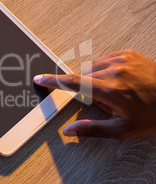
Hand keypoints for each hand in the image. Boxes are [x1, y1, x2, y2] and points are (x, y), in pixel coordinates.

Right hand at [34, 49, 155, 138]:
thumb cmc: (154, 114)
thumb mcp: (122, 129)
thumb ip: (91, 129)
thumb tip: (68, 131)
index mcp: (111, 90)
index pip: (73, 83)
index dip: (53, 81)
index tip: (40, 78)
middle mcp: (114, 71)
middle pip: (83, 78)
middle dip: (89, 91)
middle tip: (108, 102)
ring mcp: (121, 59)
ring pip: (91, 68)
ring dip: (96, 80)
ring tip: (117, 91)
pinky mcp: (127, 53)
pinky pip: (103, 60)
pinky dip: (105, 70)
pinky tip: (120, 81)